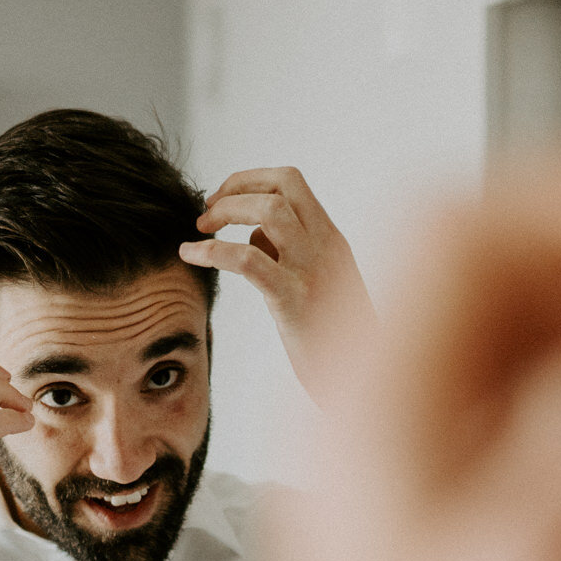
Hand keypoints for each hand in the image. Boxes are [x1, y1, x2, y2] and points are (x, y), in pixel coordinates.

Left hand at [181, 167, 374, 399]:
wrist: (371, 381)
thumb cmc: (336, 338)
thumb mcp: (317, 284)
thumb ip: (289, 253)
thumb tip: (254, 234)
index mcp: (331, 239)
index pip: (290, 181)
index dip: (249, 179)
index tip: (222, 197)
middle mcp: (325, 246)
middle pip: (280, 185)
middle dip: (234, 188)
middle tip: (206, 214)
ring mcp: (313, 271)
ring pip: (269, 212)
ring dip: (227, 211)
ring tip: (201, 229)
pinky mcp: (294, 301)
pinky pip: (249, 260)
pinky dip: (212, 250)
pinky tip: (189, 254)